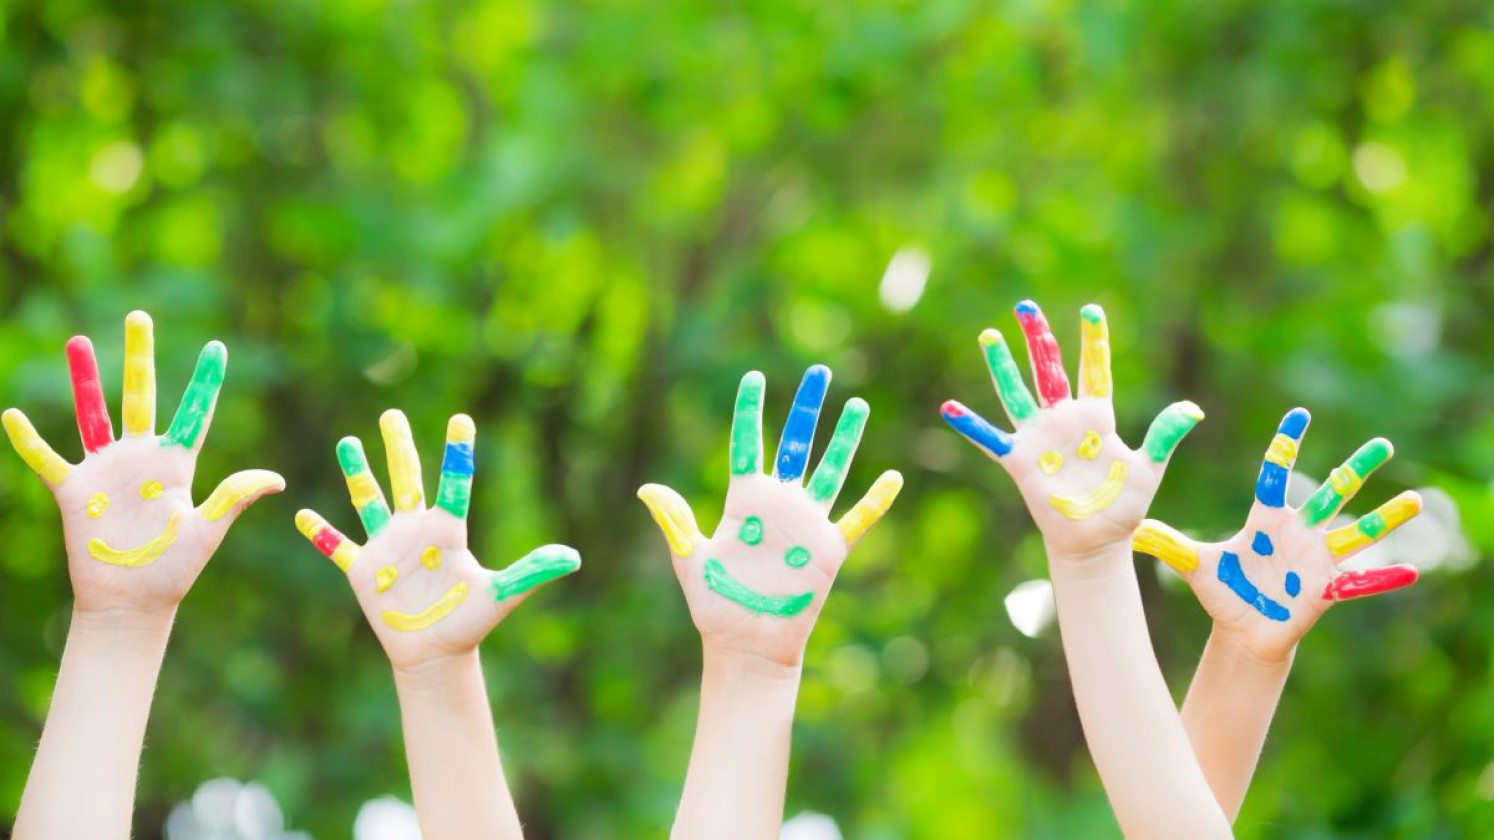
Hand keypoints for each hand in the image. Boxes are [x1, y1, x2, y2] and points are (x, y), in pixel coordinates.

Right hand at [2, 310, 283, 615]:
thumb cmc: (174, 571)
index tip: (217, 348)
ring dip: (85, 379)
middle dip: (140, 357)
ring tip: (78, 340)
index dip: (205, 383)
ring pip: (93, 413)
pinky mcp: (75, 491)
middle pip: (140, 395)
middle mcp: (141, 458)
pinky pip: (47, 459)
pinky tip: (12, 415)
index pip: (195, 413)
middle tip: (140, 316)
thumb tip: (277, 480)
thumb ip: (233, 499)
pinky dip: (29, 440)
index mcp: (177, 464)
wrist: (133, 602)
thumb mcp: (206, 532)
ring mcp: (106, 470)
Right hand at [295, 409, 580, 671]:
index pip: (454, 482)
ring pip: (369, 501)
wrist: (437, 653)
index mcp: (449, 530)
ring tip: (347, 442)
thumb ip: (531, 572)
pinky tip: (301, 514)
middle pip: (406, 479)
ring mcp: (387, 548)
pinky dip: (320, 534)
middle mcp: (417, 531)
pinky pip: (338, 547)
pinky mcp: (363, 572)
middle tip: (390, 414)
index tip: (461, 418)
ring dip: (358, 474)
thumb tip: (573, 558)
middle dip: (398, 447)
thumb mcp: (501, 595)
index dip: (458, 452)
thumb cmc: (470, 623)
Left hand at [638, 365, 902, 667]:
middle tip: (819, 372)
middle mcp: (778, 504)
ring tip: (856, 405)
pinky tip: (892, 477)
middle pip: (794, 444)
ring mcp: (806, 524)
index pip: (747, 444)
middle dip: (806, 408)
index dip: (749, 411)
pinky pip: (857, 520)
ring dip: (843, 439)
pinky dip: (875, 501)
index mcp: (743, 500)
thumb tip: (647, 489)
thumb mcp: (690, 560)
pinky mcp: (829, 550)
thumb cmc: (716, 604)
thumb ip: (676, 522)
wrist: (746, 644)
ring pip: (830, 470)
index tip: (754, 377)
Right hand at [940, 300, 1202, 557]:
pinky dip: (971, 425)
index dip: (1093, 342)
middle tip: (1025, 306)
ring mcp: (1040, 439)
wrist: (1097, 541)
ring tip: (990, 335)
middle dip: (1038, 338)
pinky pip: (991, 439)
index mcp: (1096, 417)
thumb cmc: (1123, 505)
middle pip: (1048, 370)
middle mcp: (1064, 420)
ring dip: (1002, 365)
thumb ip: (1164, 434)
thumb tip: (1193, 409)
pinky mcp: (1020, 462)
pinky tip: (950, 407)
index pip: (1093, 370)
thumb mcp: (1150, 468)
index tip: (1091, 310)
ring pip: (1017, 393)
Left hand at [1134, 407, 1420, 662]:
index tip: (1300, 414)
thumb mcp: (1192, 565)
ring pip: (1355, 532)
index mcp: (1266, 521)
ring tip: (1414, 499)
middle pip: (1330, 494)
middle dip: (1355, 469)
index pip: (1276, 475)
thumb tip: (1129, 526)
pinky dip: (1384, 579)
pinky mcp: (1326, 590)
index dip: (1286, 446)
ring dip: (1384, 517)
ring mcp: (1316, 560)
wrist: (1242, 631)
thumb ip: (1165, 542)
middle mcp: (1298, 534)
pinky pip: (1360, 583)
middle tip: (1382, 442)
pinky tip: (1414, 572)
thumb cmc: (1223, 592)